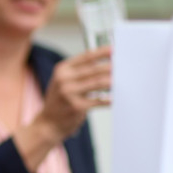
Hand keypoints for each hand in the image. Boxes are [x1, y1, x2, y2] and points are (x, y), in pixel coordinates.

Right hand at [15, 45, 111, 171]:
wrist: (48, 123)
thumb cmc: (59, 101)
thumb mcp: (63, 82)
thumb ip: (80, 72)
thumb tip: (105, 65)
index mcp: (61, 70)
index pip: (85, 57)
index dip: (102, 53)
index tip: (114, 50)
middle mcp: (63, 79)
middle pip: (94, 69)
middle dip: (111, 67)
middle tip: (125, 66)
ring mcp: (69, 93)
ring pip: (98, 83)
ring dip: (112, 81)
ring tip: (123, 80)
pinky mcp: (76, 106)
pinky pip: (99, 100)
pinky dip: (109, 99)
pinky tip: (115, 99)